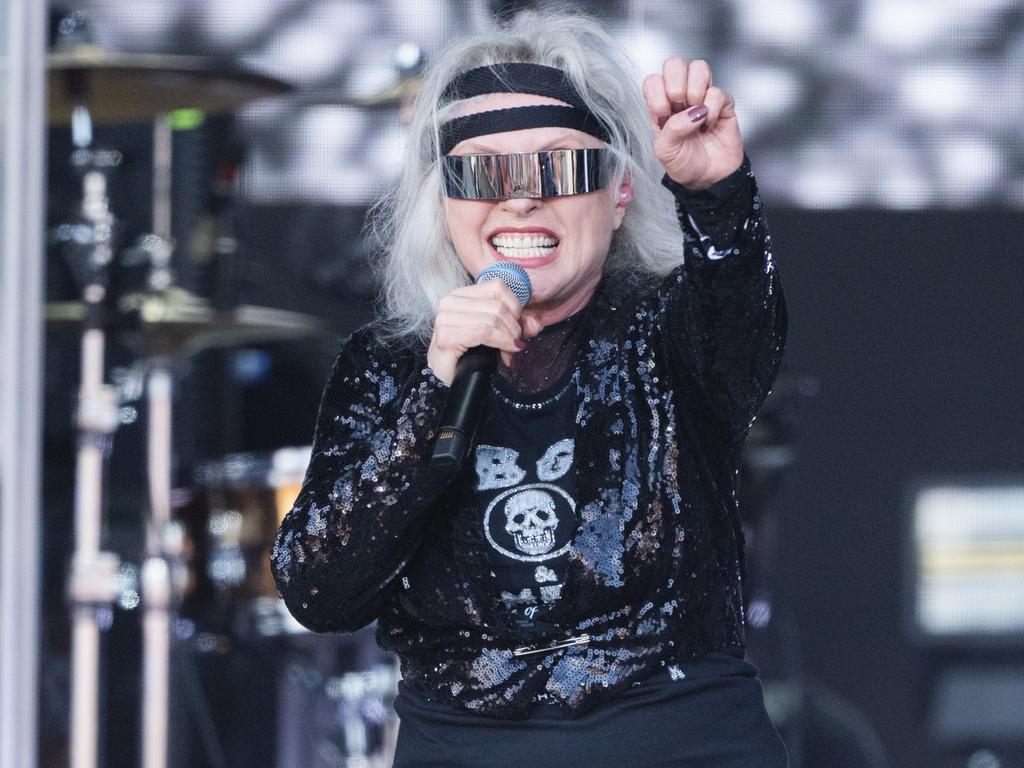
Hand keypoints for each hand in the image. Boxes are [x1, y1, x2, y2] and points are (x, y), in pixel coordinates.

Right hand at [427, 280, 543, 384]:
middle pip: (498, 305)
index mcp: (462, 295)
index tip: (516, 328)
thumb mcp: (498, 335)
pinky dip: (500, 342)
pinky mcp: (446, 334)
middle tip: (514, 345)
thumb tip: (536, 324)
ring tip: (508, 351)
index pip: (498, 287)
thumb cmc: (469, 354)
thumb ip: (517, 326)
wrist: (448, 378)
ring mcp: (445, 317)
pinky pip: (484, 332)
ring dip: (507, 338)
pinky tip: (504, 353)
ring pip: (493, 318)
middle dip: (513, 328)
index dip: (514, 307)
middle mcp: (451, 301)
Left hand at [643, 58, 744, 189]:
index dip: (657, 93)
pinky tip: (709, 125)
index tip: (663, 115)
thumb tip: (691, 112)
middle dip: (676, 86)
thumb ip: (671, 129)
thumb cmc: (684, 164)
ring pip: (698, 68)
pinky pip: (717, 91)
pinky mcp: (723, 102)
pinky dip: (712, 110)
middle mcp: (680, 96)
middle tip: (679, 108)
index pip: (653, 80)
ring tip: (696, 114)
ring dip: (695, 91)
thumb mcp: (665, 151)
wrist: (708, 178)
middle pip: (674, 64)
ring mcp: (702, 96)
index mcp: (660, 105)